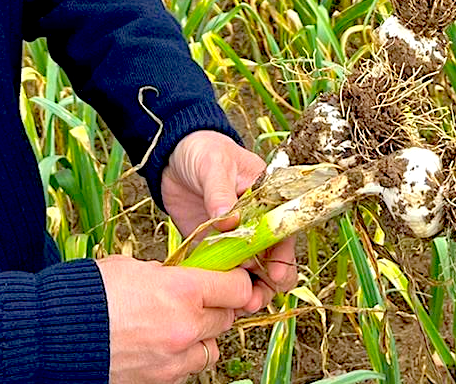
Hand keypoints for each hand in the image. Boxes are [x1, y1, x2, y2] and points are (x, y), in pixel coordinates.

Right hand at [97, 253, 253, 383]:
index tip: (229, 278)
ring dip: (201, 336)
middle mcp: (186, 327)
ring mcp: (175, 359)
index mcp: (182, 290)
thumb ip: (164, 274)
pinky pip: (187, 369)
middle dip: (216, 307)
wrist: (55, 333)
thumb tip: (179, 277)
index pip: (236, 288)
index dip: (235, 282)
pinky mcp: (162, 381)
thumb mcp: (132, 267)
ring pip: (211, 348)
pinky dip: (181, 357)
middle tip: (197, 299)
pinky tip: (159, 345)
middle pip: (226, 319)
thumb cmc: (89, 294)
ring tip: (176, 326)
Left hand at [158, 130, 298, 312]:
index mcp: (267, 199)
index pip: (283, 232)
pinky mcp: (212, 245)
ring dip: (247, 289)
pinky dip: (221, 286)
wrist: (172, 153)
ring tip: (238, 305)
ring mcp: (234, 236)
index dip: (283, 256)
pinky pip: (221, 270)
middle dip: (268, 282)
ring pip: (249, 271)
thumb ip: (221, 193)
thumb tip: (229, 220)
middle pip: (272, 259)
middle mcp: (255, 222)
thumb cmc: (203, 149)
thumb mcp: (214, 164)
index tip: (275, 274)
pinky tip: (215, 298)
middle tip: (254, 297)